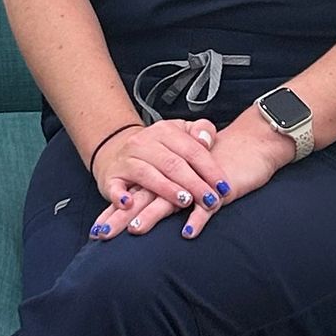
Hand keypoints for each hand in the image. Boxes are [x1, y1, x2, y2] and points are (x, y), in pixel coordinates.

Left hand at [90, 107, 295, 241]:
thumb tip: (141, 207)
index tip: (98, 230)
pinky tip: (187, 233)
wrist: (251, 143)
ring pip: (169, 200)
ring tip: (136, 229)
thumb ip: (167, 189)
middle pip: (144, 198)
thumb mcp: (186, 176)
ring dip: (152, 215)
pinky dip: (196, 219)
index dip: (116, 210)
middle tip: (104, 234)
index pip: (135, 193)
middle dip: (122, 217)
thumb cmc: (217, 161)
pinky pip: (206, 206)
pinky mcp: (217, 187)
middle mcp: (175, 176)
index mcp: (164, 173)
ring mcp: (196, 181)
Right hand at [90, 117, 228, 238]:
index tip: (224, 187)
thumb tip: (207, 140)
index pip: (192, 150)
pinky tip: (129, 204)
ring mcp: (127, 160)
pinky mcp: (112, 178)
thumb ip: (201, 131)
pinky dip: (120, 196)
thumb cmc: (159, 147)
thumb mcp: (181, 132)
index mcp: (165, 131)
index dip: (210, 169)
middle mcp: (144, 143)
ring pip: (148, 175)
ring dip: (167, 190)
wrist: (117, 149)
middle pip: (173, 164)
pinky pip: (115, 187)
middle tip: (210, 200)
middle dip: (194, 184)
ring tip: (184, 202)